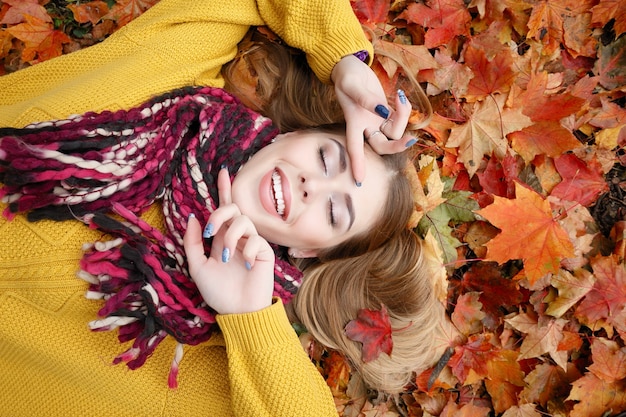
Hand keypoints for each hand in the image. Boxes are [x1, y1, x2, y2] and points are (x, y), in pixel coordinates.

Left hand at [183, 168, 274, 314]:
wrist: (238, 311)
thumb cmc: (218, 293)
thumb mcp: (197, 267)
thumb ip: (192, 243)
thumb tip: (192, 218)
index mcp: (221, 239)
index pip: (223, 210)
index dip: (224, 190)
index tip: (224, 172)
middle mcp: (237, 237)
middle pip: (232, 209)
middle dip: (219, 213)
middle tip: (210, 231)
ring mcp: (251, 243)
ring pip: (242, 221)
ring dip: (230, 236)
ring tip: (225, 257)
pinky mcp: (264, 252)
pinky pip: (255, 239)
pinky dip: (245, 249)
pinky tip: (243, 264)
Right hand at [331, 55, 414, 183]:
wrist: (351, 66)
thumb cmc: (346, 76)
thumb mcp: (352, 85)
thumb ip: (367, 99)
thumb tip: (384, 111)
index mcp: (354, 122)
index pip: (355, 147)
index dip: (357, 164)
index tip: (359, 181)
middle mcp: (366, 126)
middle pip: (382, 146)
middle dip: (398, 145)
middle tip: (412, 138)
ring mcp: (376, 120)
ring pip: (394, 132)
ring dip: (404, 117)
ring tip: (400, 98)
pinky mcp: (386, 112)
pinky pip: (400, 119)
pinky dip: (404, 110)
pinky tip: (401, 97)